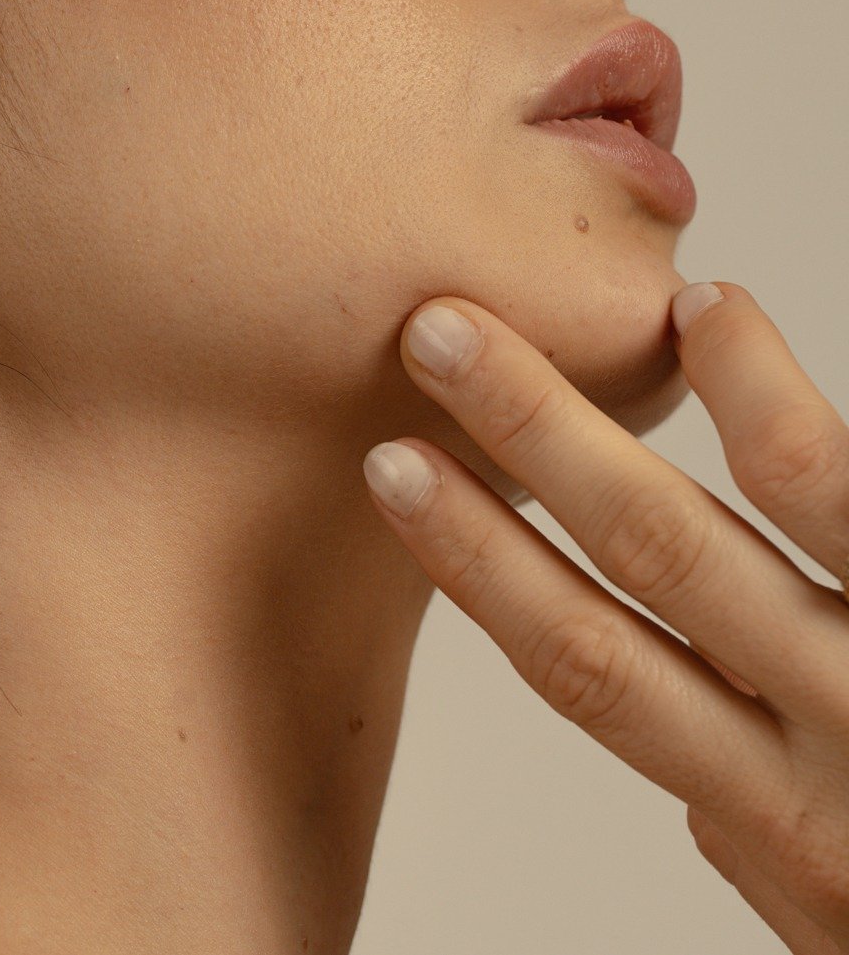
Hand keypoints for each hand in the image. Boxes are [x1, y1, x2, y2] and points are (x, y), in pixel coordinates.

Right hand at [362, 282, 848, 953]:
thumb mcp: (839, 925)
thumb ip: (758, 845)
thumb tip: (694, 799)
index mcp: (773, 823)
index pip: (587, 666)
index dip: (480, 562)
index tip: (396, 475)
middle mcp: (828, 750)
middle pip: (644, 564)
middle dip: (527, 445)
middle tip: (438, 337)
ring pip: (763, 517)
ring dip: (666, 405)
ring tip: (624, 307)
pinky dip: (781, 409)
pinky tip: (729, 327)